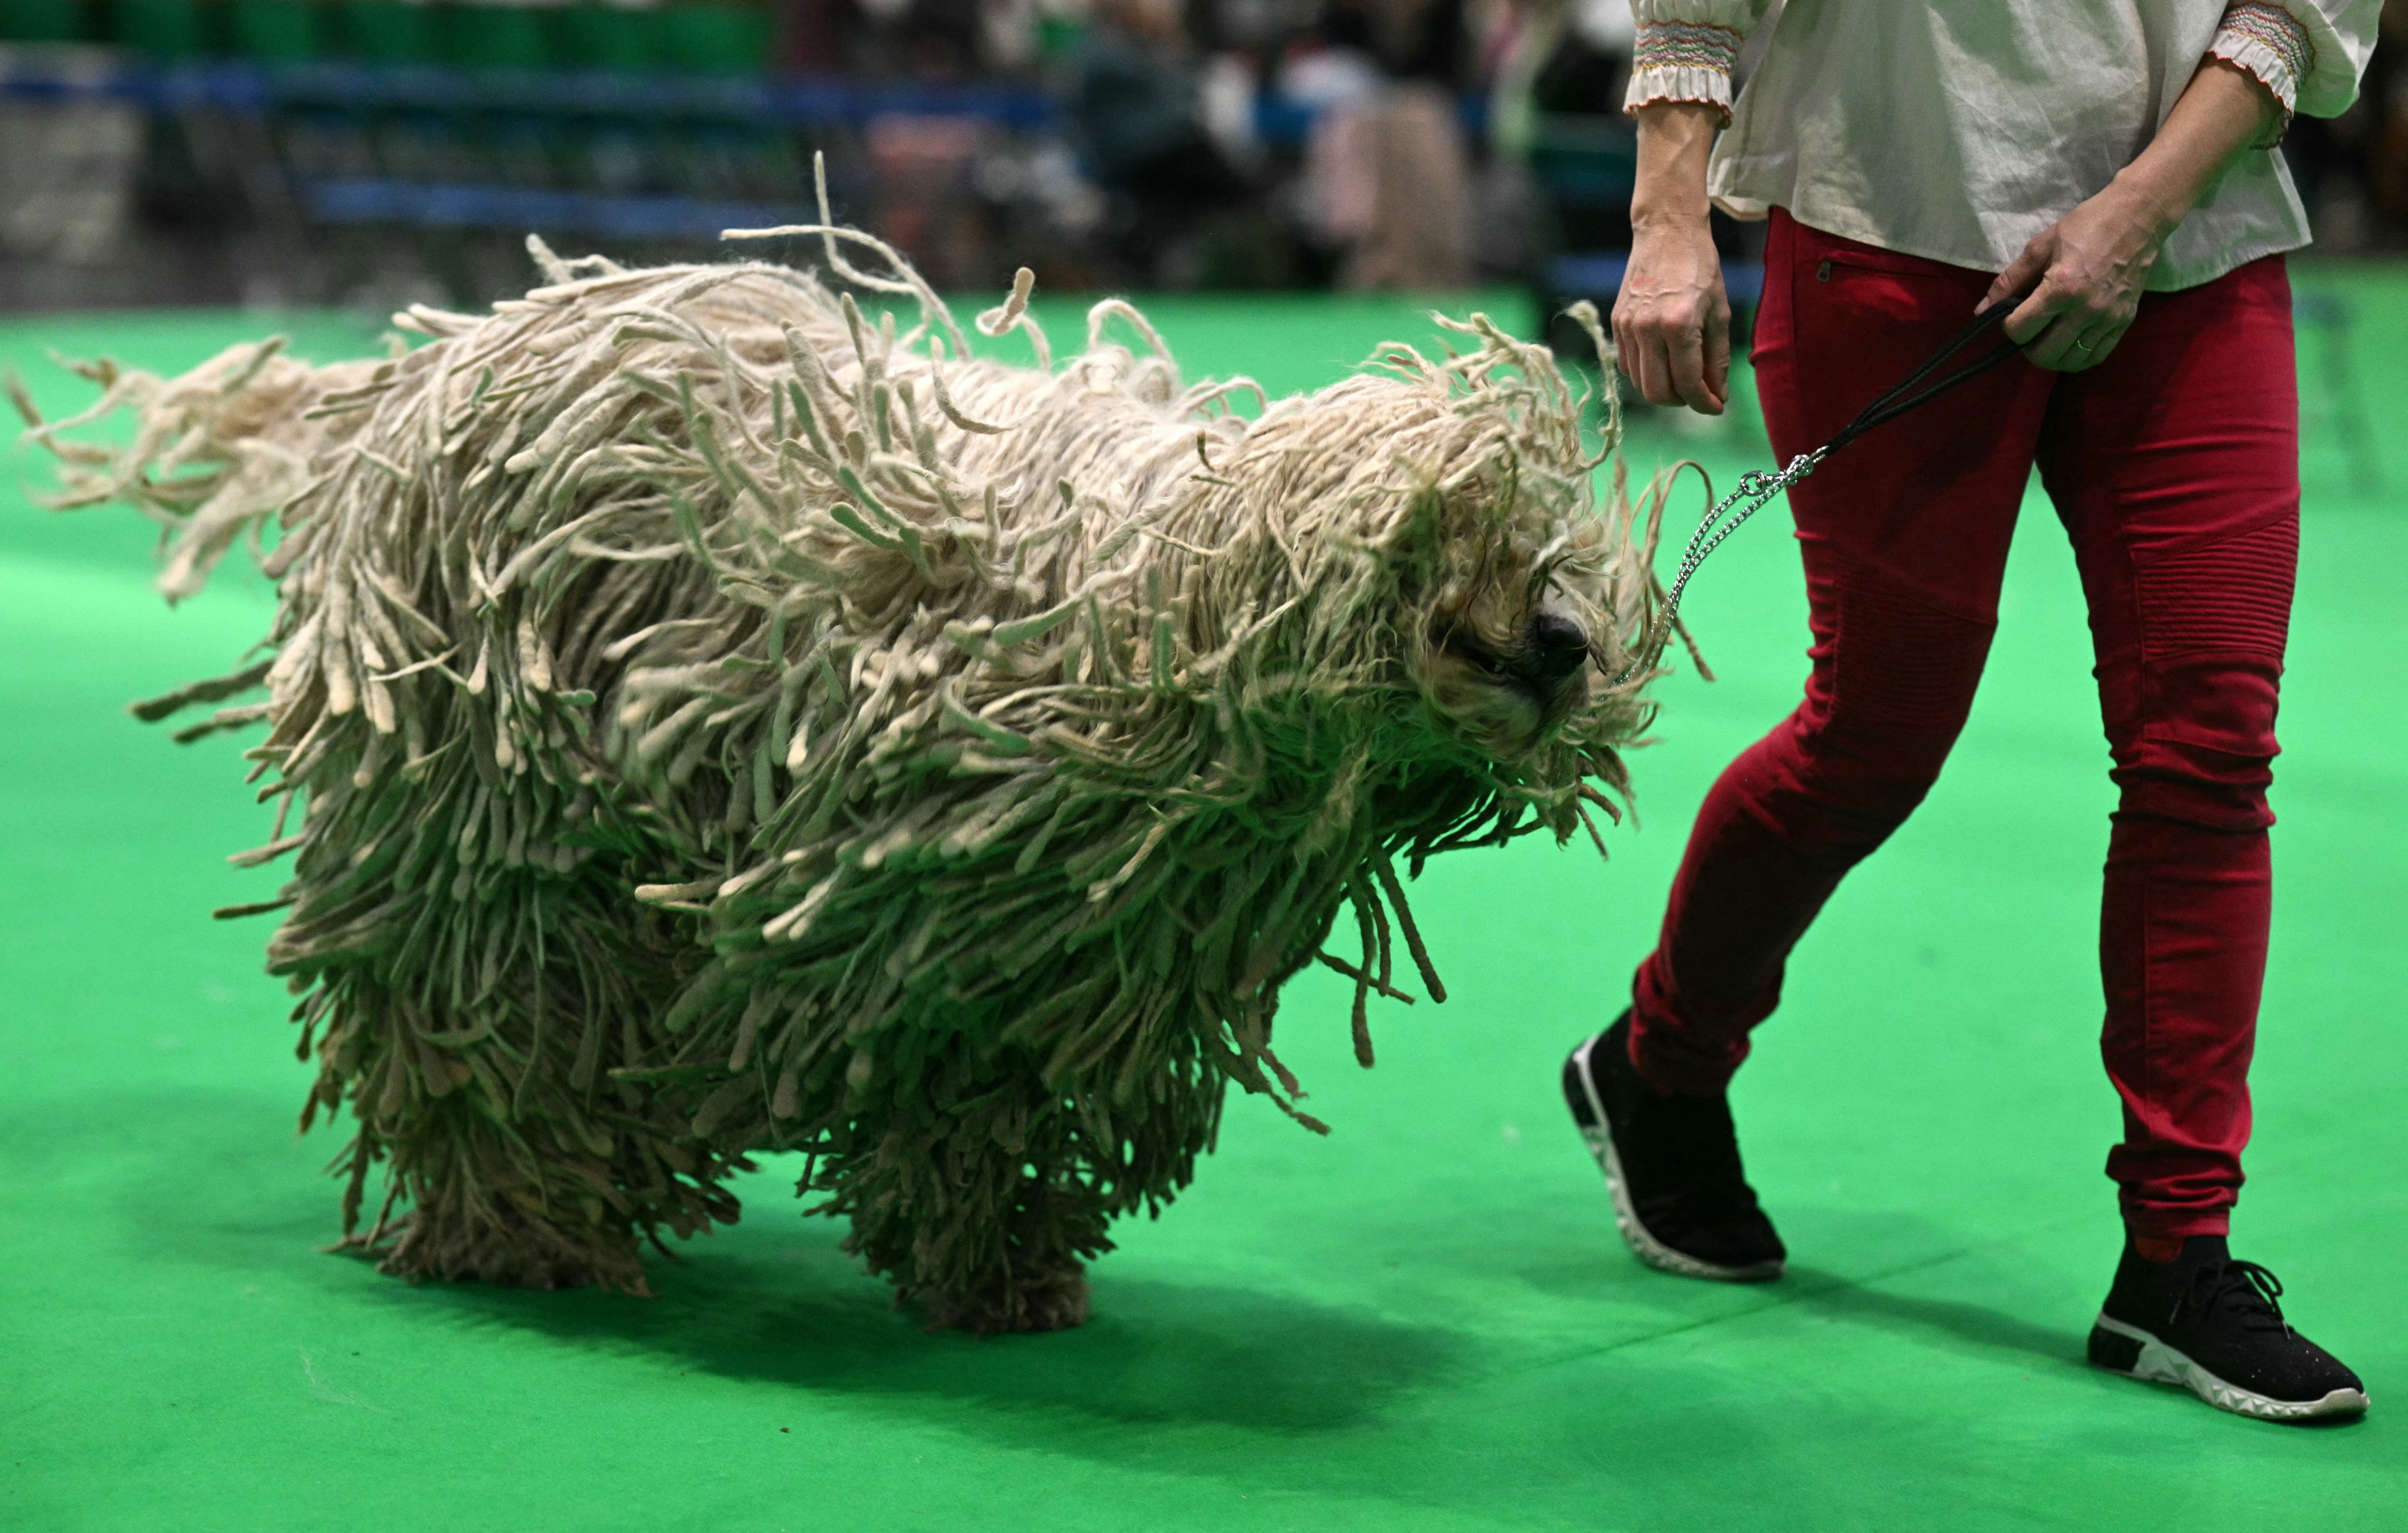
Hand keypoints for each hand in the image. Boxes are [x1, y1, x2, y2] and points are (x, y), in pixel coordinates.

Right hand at [1613, 214, 1730, 413]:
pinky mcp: (1616, 322)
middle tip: (1698, 394)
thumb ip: (1718, 358)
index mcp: (1678, 325)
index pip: (1688, 383)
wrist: (1667, 231)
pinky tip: (1662, 360)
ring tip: (1682, 376)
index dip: (1704, 403)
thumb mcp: (1720, 312)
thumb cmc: (1701, 268)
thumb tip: (1718, 395)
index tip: (1716, 407)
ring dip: (1663, 389)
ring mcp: (1627, 327)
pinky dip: (1645, 372)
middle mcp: (1648, 329)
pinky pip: (1627, 364)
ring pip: (1639, 383)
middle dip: (1682, 401)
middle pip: (1657, 392)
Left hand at [1981, 181, 2174, 371]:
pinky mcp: (2125, 322)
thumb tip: (1982, 311)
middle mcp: (2086, 309)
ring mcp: (2108, 318)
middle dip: (2027, 346)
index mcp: (2062, 287)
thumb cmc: (2086, 225)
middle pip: (2043, 354)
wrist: (2138, 217)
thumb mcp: (2040, 246)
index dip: (2008, 326)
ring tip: (2047, 338)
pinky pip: (2095, 357)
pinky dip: (2077, 357)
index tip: (2012, 315)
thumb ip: (2009, 280)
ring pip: (2069, 361)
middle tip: (2028, 330)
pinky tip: (2069, 343)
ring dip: (2051, 356)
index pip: (2020, 330)